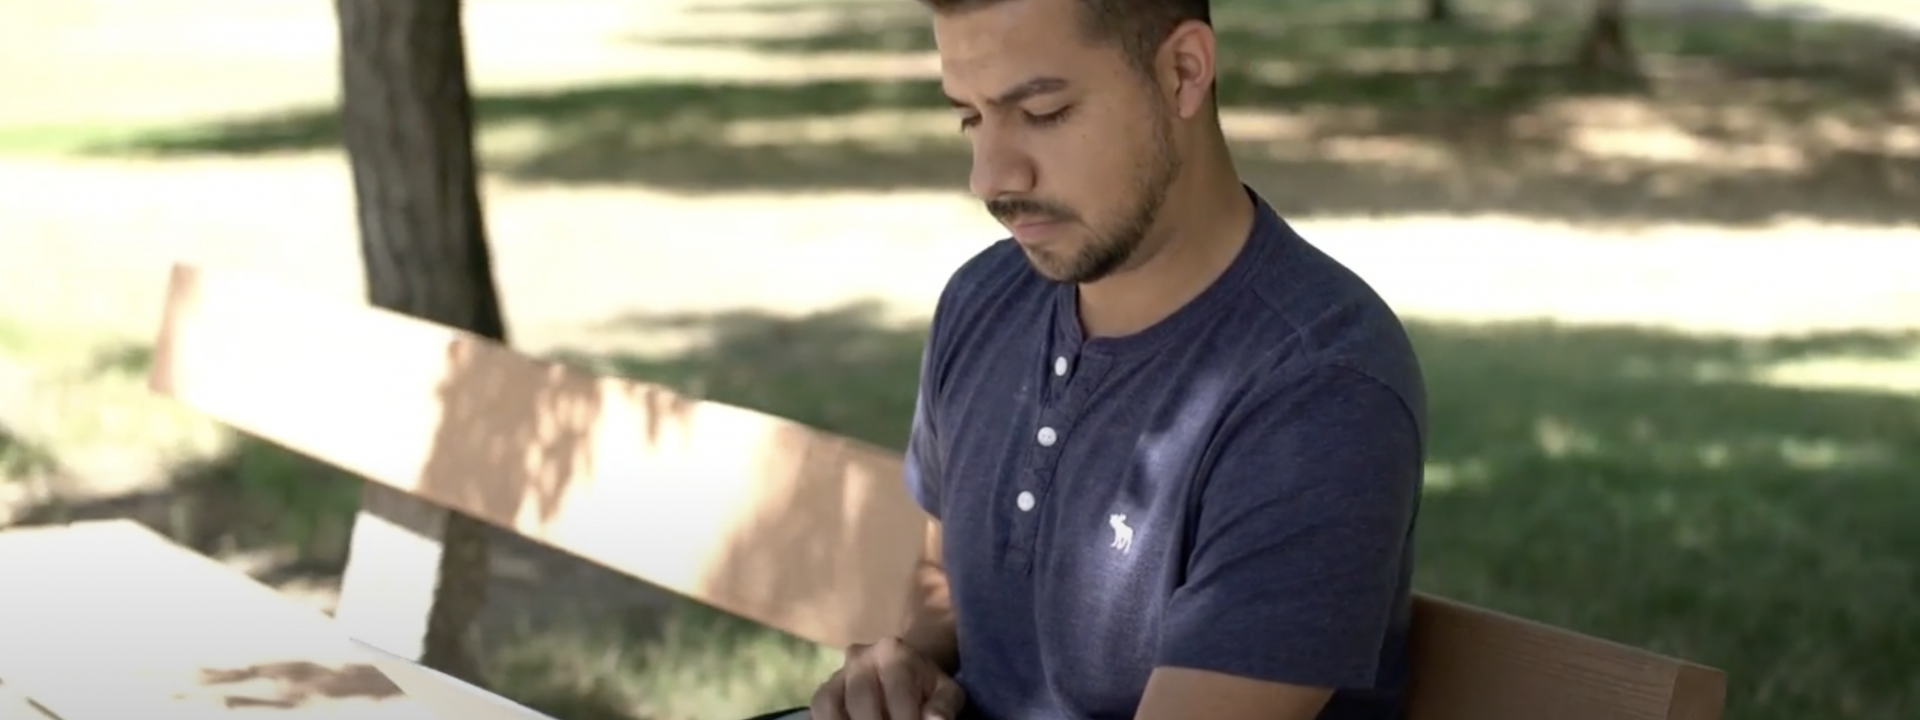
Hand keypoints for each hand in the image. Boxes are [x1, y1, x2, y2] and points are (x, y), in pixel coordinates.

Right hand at [810, 636, 964, 719]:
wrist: (904, 671)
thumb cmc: (927, 686)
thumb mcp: (945, 693)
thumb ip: (943, 707)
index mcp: (892, 651)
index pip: (897, 693)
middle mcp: (859, 657)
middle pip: (860, 699)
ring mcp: (837, 673)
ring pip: (829, 703)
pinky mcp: (824, 691)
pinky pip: (817, 710)